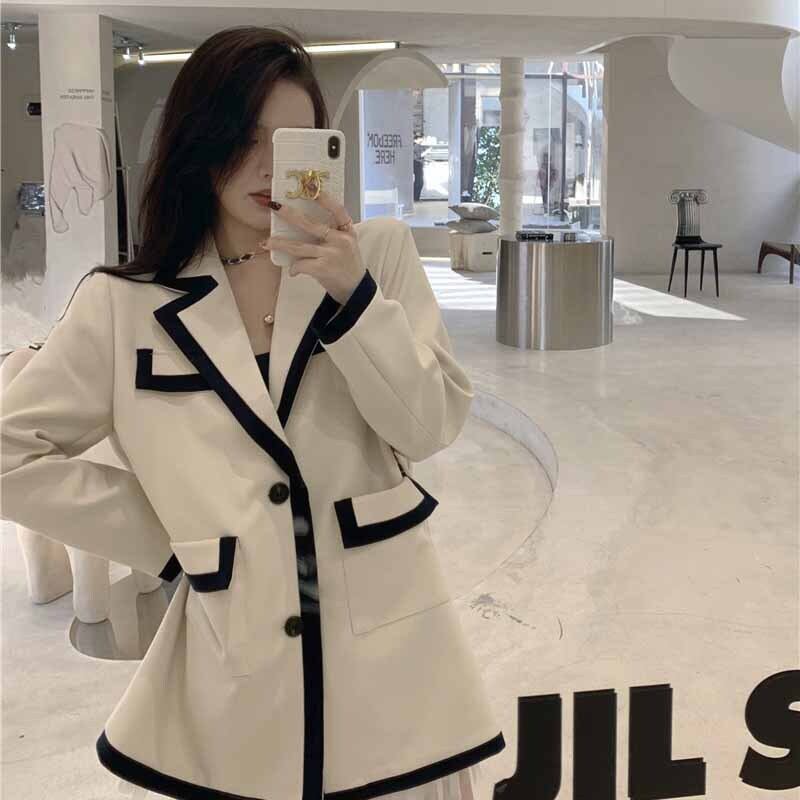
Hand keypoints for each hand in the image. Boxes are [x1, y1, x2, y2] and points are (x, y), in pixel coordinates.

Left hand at [258, 189, 364, 304]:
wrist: (356, 290)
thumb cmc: (348, 266)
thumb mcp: (347, 245)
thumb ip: (333, 234)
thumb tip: (303, 223)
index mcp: (348, 232)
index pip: (338, 211)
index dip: (326, 199)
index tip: (312, 189)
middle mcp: (341, 240)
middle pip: (310, 224)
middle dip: (289, 215)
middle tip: (275, 207)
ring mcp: (331, 254)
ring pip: (299, 247)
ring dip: (280, 244)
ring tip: (266, 242)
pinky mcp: (323, 269)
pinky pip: (301, 264)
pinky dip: (294, 268)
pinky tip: (293, 271)